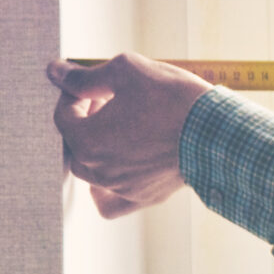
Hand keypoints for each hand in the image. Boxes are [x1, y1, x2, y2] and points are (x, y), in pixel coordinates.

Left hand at [48, 52, 214, 217]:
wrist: (219, 131)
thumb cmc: (173, 98)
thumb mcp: (126, 71)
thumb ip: (85, 75)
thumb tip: (55, 71)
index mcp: (85, 140)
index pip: (63, 115)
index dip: (74, 95)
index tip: (95, 85)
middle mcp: (98, 170)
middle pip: (74, 144)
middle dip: (85, 120)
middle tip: (108, 101)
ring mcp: (120, 187)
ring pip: (90, 171)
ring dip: (96, 147)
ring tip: (121, 128)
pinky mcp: (144, 198)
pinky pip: (110, 203)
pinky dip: (105, 190)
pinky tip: (114, 171)